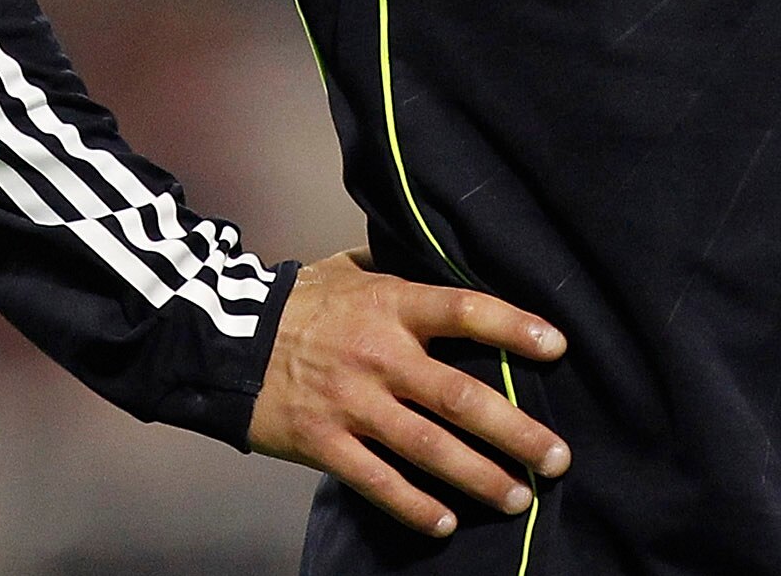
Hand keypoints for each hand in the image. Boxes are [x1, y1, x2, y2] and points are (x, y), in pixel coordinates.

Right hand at [249, 250, 569, 537]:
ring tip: (519, 498)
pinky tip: (446, 522)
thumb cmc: (300, 300)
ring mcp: (352, 404)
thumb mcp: (354, 268)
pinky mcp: (324, 443)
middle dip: (517, 432)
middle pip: (461, 397)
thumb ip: (404, 270)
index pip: (467, 311)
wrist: (223, 341)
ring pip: (429, 447)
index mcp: (393, 305)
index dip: (514, 328)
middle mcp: (380, 356)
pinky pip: (378, 481)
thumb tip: (452, 257)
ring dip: (479, 477)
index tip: (557, 346)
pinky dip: (414, 505)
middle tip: (557, 458)